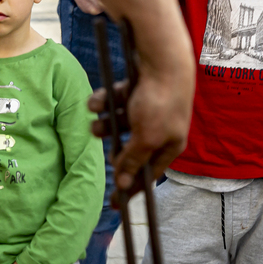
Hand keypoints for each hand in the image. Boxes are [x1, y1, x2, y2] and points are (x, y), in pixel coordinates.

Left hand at [89, 70, 191, 193]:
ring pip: (121, 122)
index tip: (115, 204)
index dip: (132, 187)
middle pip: (131, 146)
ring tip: (93, 122)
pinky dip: (105, 102)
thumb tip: (123, 183)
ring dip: (104, 123)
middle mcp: (160, 127)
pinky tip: (94, 102)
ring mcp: (149, 108)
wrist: (162, 59)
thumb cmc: (159, 102)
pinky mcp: (138, 90)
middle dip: (112, 145)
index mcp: (170, 144)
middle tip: (97, 140)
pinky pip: (117, 102)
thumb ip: (133, 159)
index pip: (149, 173)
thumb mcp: (145, 137)